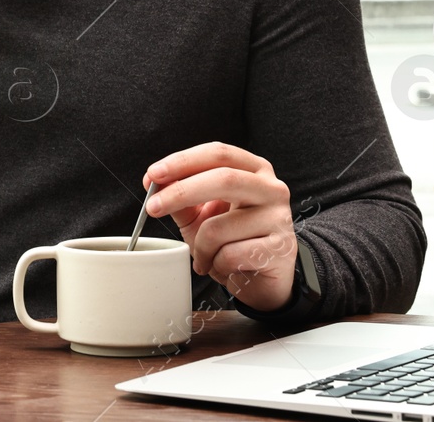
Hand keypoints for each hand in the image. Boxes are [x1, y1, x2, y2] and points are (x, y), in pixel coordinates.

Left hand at [142, 142, 297, 312]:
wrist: (260, 280)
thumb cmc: (231, 241)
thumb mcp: (201, 215)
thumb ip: (181, 197)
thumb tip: (154, 183)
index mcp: (253, 169)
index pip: (218, 153)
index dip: (183, 161)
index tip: (153, 174)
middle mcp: (271, 188)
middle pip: (224, 179)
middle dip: (181, 192)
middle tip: (153, 207)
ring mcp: (279, 218)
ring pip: (221, 225)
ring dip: (200, 245)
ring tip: (202, 256)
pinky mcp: (280, 249)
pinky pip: (231, 254)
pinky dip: (214, 264)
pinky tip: (220, 266)